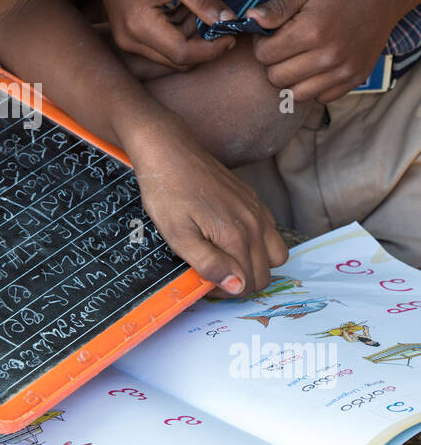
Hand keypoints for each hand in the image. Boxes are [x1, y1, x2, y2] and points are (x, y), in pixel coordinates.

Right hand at [91, 0, 237, 70]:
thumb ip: (204, 1)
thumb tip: (230, 22)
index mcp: (140, 25)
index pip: (183, 54)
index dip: (212, 49)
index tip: (232, 34)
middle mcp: (129, 40)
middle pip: (177, 61)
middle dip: (203, 47)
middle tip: (221, 23)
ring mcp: (126, 40)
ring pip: (170, 56)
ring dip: (191, 39)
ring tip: (194, 8)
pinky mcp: (128, 36)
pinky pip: (160, 46)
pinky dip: (178, 33)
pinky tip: (180, 9)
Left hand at [126, 114, 287, 295]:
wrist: (169, 151)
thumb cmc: (167, 193)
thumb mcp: (178, 236)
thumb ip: (209, 264)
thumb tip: (238, 287)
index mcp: (236, 236)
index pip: (247, 285)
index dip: (225, 292)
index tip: (203, 282)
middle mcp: (255, 224)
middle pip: (265, 274)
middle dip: (241, 282)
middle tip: (212, 273)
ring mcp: (257, 210)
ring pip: (276, 255)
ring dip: (256, 265)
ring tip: (226, 259)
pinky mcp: (254, 200)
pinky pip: (271, 233)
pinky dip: (259, 245)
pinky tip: (231, 238)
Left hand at [248, 0, 400, 101]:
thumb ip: (277, 7)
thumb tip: (250, 20)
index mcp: (312, 30)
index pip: (264, 56)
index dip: (261, 43)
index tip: (270, 33)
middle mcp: (329, 56)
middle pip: (276, 78)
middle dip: (272, 62)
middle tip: (283, 44)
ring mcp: (344, 70)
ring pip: (297, 94)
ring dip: (291, 78)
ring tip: (298, 57)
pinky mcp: (356, 78)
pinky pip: (322, 97)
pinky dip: (313, 86)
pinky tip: (315, 65)